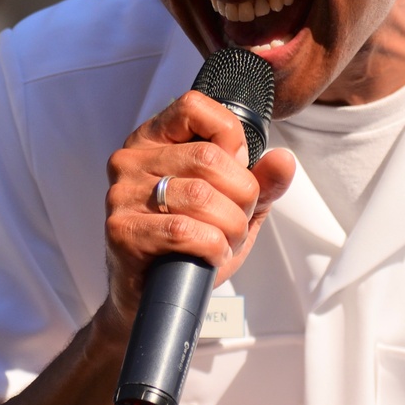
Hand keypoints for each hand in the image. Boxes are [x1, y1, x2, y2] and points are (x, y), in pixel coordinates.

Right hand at [100, 91, 294, 336]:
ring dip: (230, 227)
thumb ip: (260, 182)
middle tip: (236, 221)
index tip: (236, 171)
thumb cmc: (189, 245)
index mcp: (154, 140)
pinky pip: (184, 231)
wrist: (153, 298)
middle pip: (209, 159)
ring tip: (224, 241)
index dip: (230, 138)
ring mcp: (121, 195)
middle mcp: (130, 160)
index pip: (195, 106)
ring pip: (201, 196)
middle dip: (241, 196)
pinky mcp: (122, 231)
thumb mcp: (232, 207)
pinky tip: (209, 255)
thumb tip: (283, 160)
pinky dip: (212, 247)